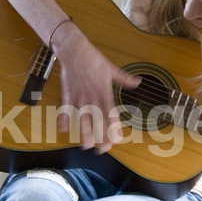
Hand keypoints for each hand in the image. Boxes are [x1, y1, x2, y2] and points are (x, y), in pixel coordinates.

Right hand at [52, 26, 138, 152]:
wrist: (75, 50)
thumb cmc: (94, 59)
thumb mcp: (112, 69)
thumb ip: (124, 79)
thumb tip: (138, 82)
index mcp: (104, 92)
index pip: (111, 114)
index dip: (114, 128)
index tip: (117, 139)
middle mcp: (93, 97)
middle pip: (97, 121)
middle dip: (100, 137)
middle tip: (102, 150)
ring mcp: (79, 96)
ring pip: (82, 119)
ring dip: (83, 134)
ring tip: (85, 146)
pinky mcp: (67, 94)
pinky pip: (65, 110)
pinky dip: (64, 120)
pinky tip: (64, 131)